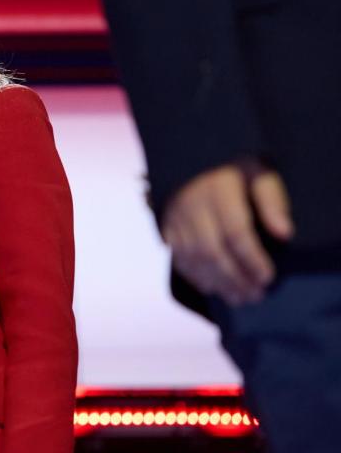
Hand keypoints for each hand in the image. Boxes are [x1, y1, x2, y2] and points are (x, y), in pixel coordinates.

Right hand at [160, 158, 292, 305]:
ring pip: (193, 258)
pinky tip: (212, 287)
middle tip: (255, 296)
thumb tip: (284, 233)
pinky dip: (194, 276)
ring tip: (239, 298)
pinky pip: (177, 256)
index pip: (235, 231)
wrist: (190, 154)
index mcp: (218, 189)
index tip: (268, 278)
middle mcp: (192, 205)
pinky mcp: (166, 225)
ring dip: (217, 283)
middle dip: (235, 278)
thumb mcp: (259, 172)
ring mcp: (176, 216)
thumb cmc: (234, 167)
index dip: (252, 259)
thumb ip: (272, 200)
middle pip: (212, 250)